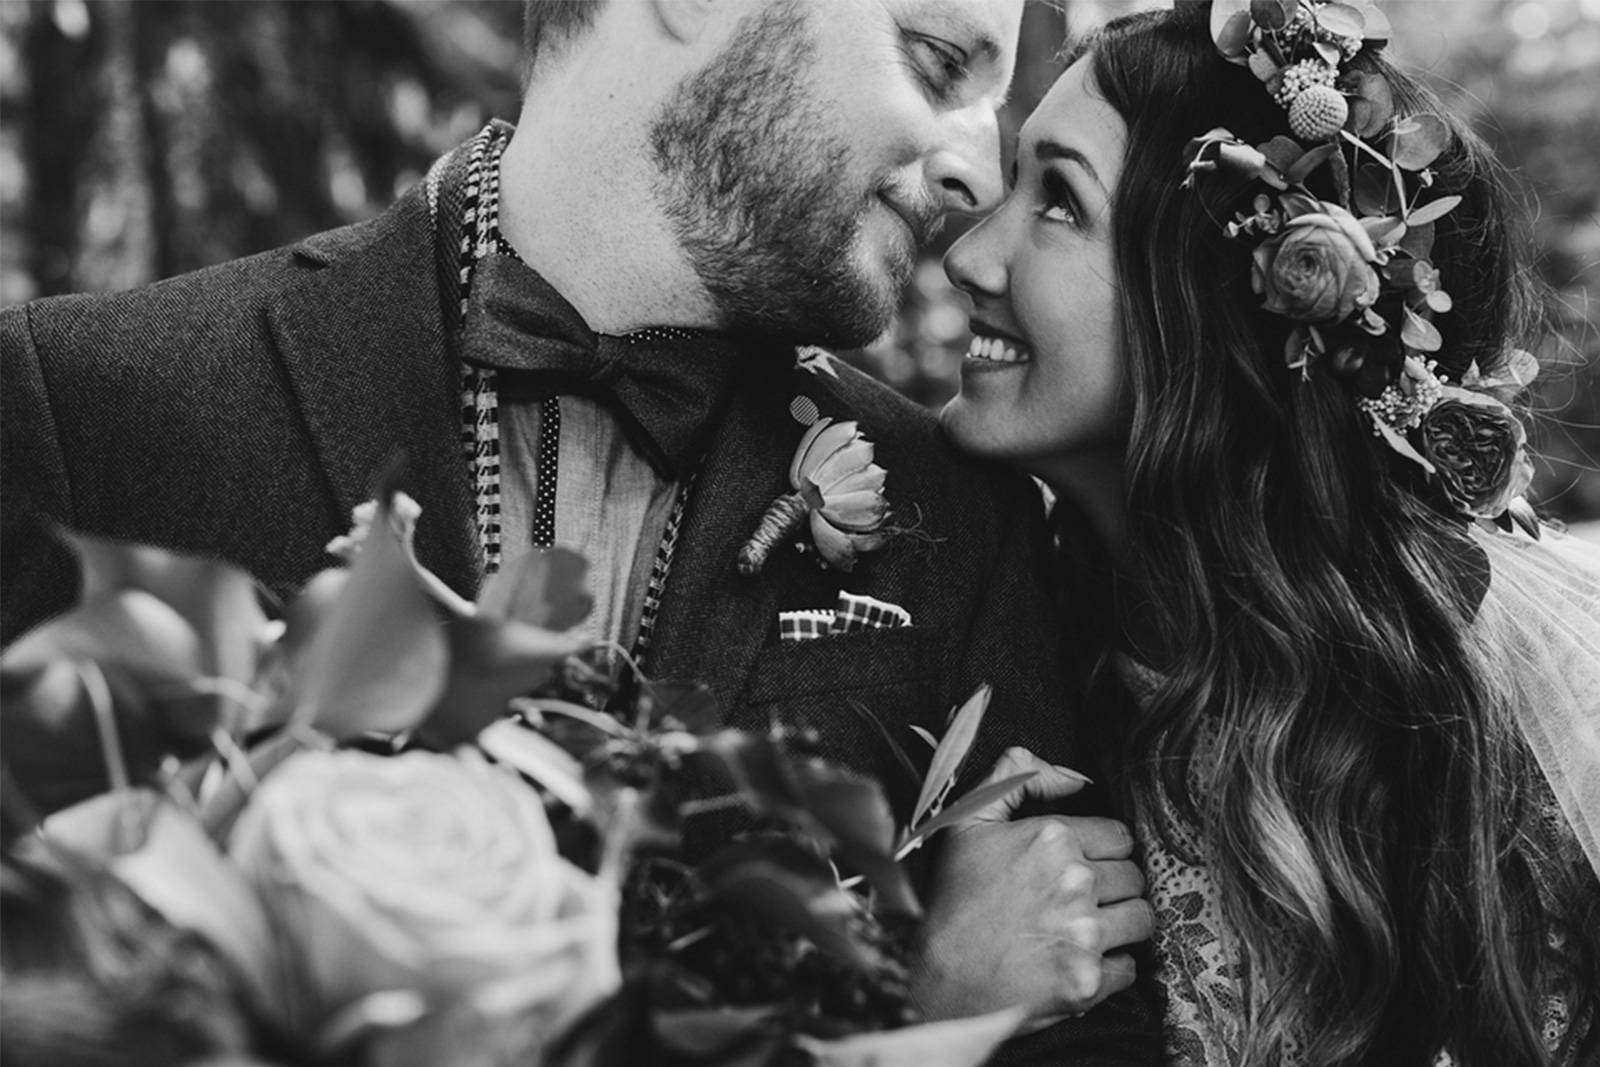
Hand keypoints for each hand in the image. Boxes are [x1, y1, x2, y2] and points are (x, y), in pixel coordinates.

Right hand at [909, 747, 1153, 1028]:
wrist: (937, 976)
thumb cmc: (954, 898)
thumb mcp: (969, 821)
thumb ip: (1017, 777)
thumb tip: (1075, 777)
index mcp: (1053, 839)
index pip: (1120, 837)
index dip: (1101, 850)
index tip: (1080, 867)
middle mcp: (1075, 883)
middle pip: (1134, 877)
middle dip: (1112, 886)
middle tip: (1079, 901)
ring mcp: (1084, 935)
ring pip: (1141, 918)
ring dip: (1120, 924)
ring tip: (1084, 929)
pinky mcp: (1087, 981)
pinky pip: (1129, 967)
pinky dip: (1110, 967)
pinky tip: (1077, 960)